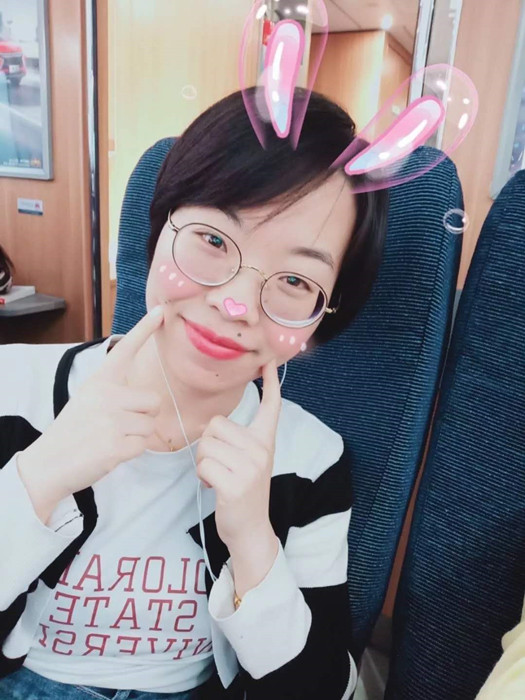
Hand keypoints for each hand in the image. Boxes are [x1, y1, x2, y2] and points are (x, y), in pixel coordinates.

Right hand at [18, 307, 164, 510]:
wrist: (48, 463)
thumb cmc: (73, 431)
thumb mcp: (88, 399)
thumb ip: (114, 392)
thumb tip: (148, 401)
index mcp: (99, 381)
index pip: (125, 350)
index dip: (144, 330)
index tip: (161, 312)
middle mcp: (107, 395)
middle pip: (153, 401)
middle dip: (144, 416)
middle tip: (118, 425)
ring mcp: (112, 420)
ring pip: (150, 425)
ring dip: (136, 436)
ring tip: (111, 438)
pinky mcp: (117, 445)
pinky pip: (143, 446)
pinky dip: (131, 452)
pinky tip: (110, 452)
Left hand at [195, 359, 281, 552]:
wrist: (250, 529)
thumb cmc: (242, 492)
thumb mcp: (248, 462)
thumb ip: (238, 441)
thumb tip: (213, 427)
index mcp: (265, 441)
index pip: (271, 406)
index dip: (270, 382)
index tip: (270, 360)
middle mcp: (262, 450)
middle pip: (216, 425)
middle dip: (207, 445)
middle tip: (219, 466)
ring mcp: (251, 467)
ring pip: (206, 444)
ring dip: (202, 462)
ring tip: (217, 476)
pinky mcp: (237, 483)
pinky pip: (204, 465)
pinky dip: (202, 476)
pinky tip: (215, 487)